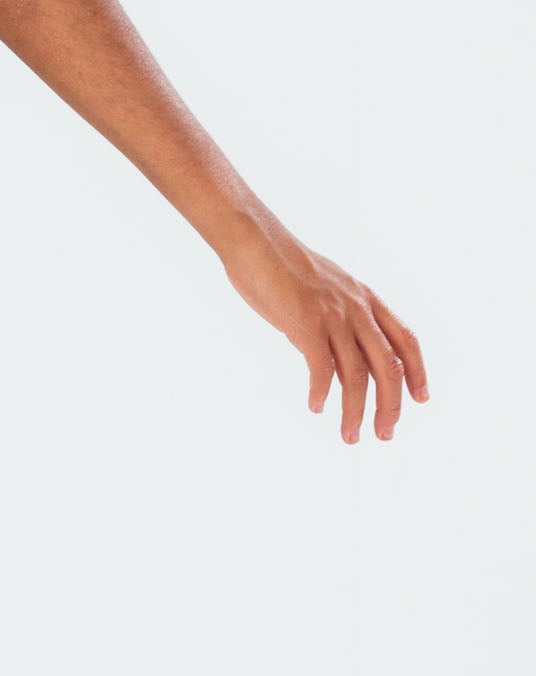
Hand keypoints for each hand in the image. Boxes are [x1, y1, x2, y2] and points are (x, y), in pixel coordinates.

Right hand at [218, 216, 427, 442]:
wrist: (255, 240)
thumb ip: (336, 313)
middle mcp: (356, 309)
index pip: (405, 339)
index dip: (417, 371)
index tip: (420, 398)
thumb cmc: (279, 263)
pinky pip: (322, 367)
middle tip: (384, 433)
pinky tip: (316, 407)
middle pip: (388, 366)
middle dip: (390, 405)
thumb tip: (331, 343)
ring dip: (355, 410)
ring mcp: (333, 316)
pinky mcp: (306, 323)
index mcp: (364, 298)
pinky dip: (322, 391)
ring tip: (350, 435)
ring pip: (357, 374)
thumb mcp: (323, 287)